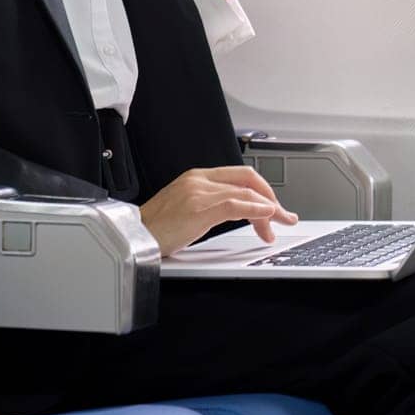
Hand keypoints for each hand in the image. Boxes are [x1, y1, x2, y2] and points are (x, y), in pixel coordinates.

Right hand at [138, 165, 299, 256]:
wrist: (131, 238)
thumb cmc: (155, 230)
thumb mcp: (188, 211)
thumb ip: (212, 206)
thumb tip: (240, 213)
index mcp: (197, 178)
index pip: (240, 176)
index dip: (262, 191)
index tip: (273, 209)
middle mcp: (200, 180)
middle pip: (248, 180)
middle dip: (271, 197)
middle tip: (283, 217)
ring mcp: (199, 192)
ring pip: (245, 193)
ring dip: (268, 210)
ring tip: (277, 226)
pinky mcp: (199, 208)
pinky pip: (236, 204)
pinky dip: (256, 210)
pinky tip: (266, 217)